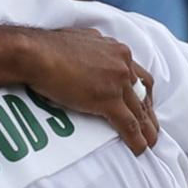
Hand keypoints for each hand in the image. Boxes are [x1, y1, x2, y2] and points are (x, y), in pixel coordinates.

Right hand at [25, 27, 157, 154]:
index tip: (142, 104)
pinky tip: (139, 149)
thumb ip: (92, 44)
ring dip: (147, 129)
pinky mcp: (107, 100)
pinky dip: (135, 138)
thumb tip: (92, 46)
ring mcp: (117, 81)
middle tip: (152, 127)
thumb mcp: (79, 38)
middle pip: (143, 93)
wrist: (35, 54)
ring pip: (139, 110)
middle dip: (149, 111)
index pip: (137, 74)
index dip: (142, 92)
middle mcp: (122, 63)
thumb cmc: (47, 46)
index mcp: (116, 49)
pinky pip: (127, 123)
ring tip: (151, 143)